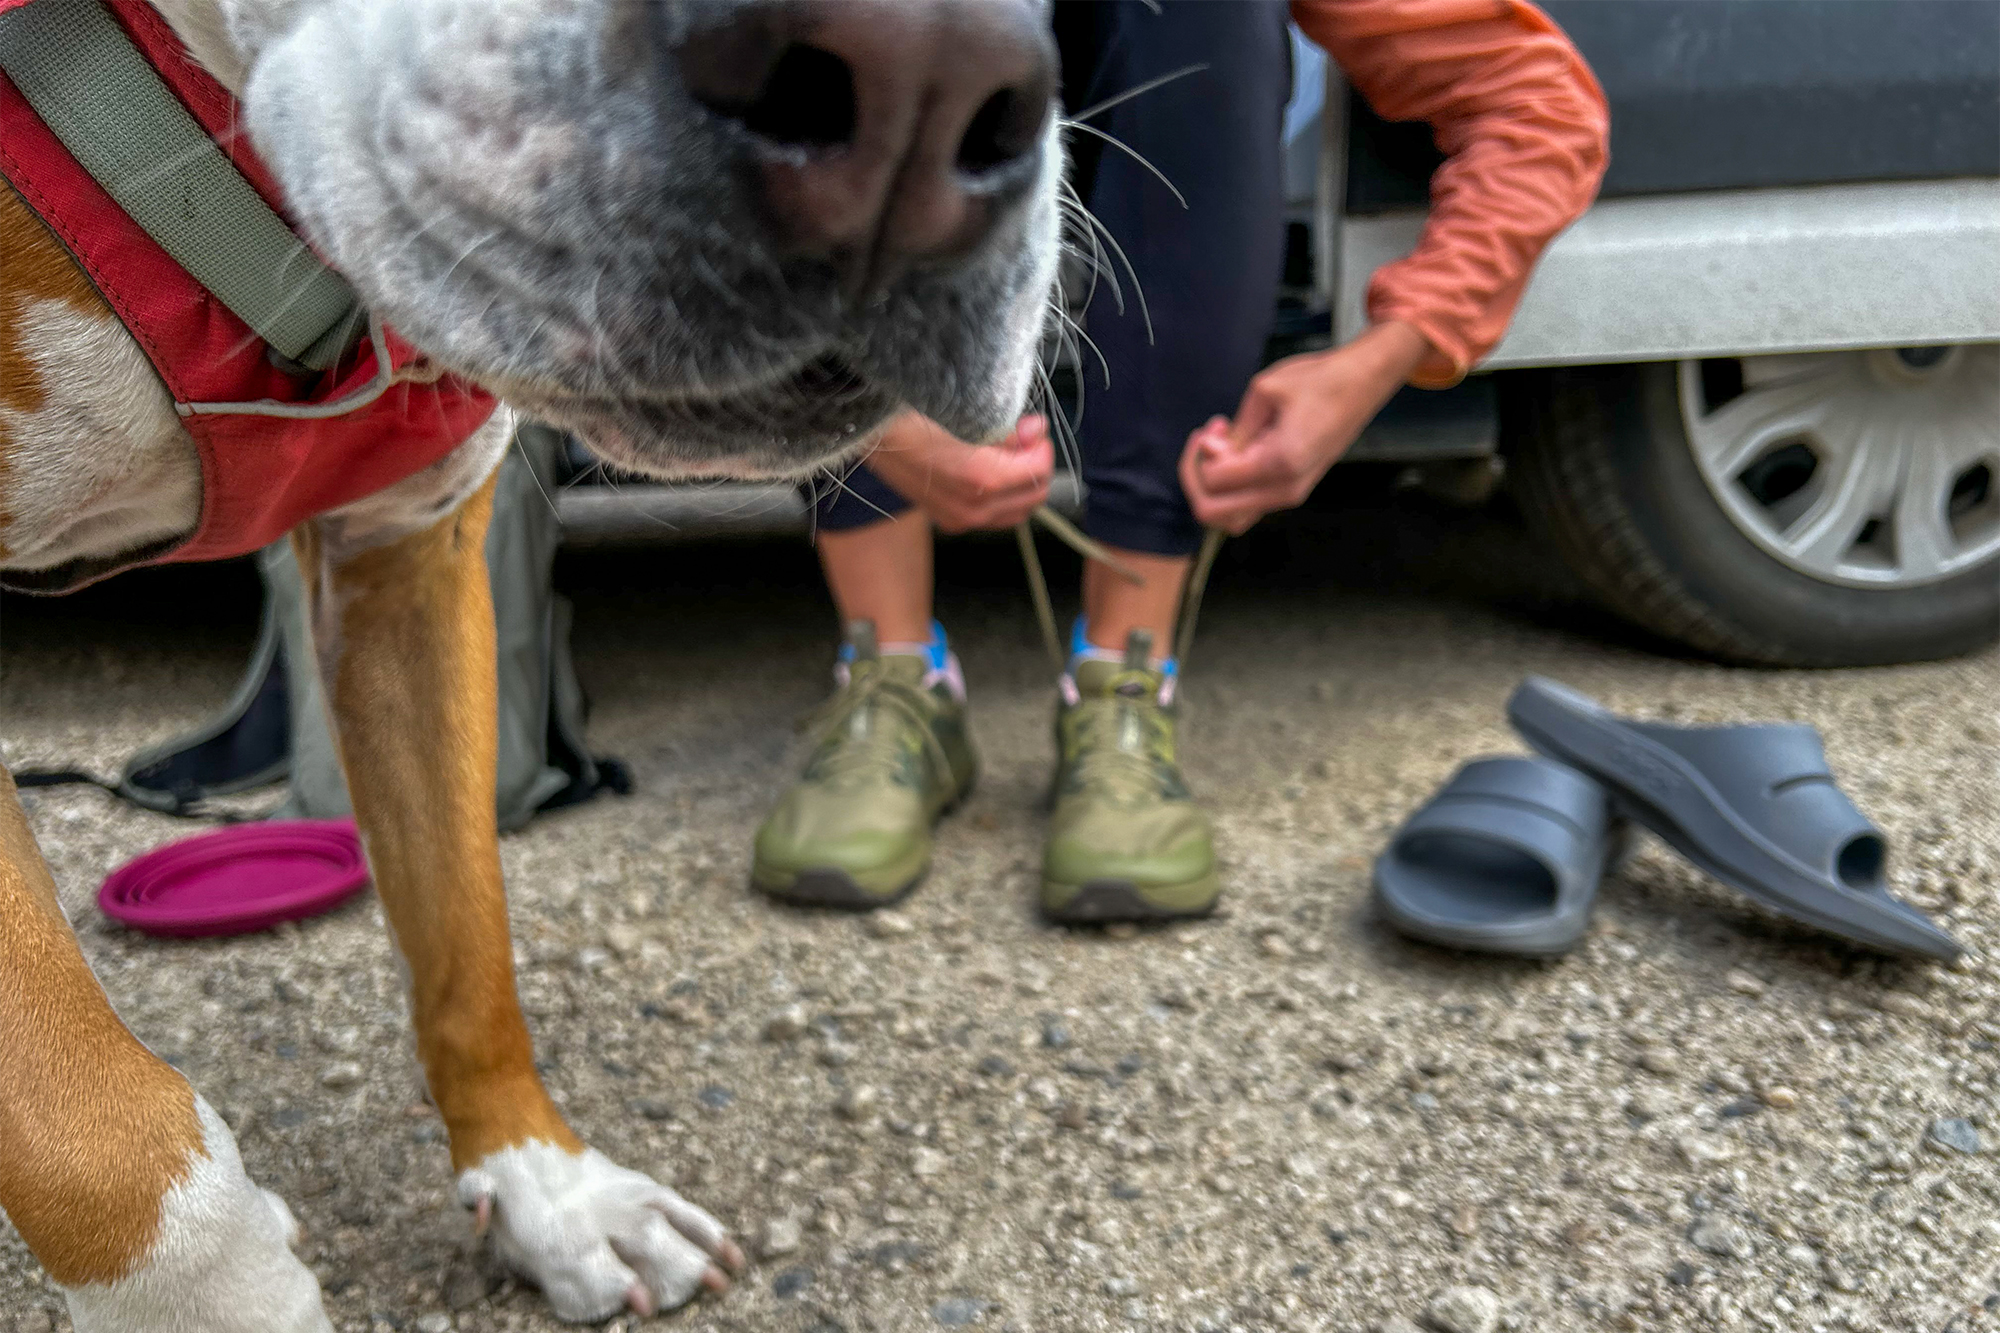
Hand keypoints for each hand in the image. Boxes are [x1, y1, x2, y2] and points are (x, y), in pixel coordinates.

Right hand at [862, 410, 1054, 532]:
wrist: (868, 430)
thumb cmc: (910, 412)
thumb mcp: (965, 409)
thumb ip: (1008, 427)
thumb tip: (1034, 431)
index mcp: (979, 478)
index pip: (1038, 470)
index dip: (1041, 445)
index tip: (1031, 426)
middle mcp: (972, 508)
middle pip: (1034, 496)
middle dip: (1036, 465)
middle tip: (1024, 438)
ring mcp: (959, 518)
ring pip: (1017, 511)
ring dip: (1022, 483)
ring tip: (1009, 453)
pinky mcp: (949, 520)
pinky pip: (994, 516)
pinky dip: (1004, 497)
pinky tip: (991, 471)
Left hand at [1180, 320, 1432, 534]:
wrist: (1362, 384)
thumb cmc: (1319, 381)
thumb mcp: (1265, 390)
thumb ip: (1234, 430)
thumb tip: (1209, 452)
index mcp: (1280, 463)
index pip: (1214, 481)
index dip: (1201, 454)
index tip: (1216, 424)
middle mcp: (1285, 489)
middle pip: (1213, 514)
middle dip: (1197, 478)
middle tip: (1206, 440)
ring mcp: (1290, 495)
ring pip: (1229, 517)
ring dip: (1214, 485)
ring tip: (1222, 441)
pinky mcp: (1291, 490)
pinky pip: (1246, 504)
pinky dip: (1232, 484)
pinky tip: (1239, 448)